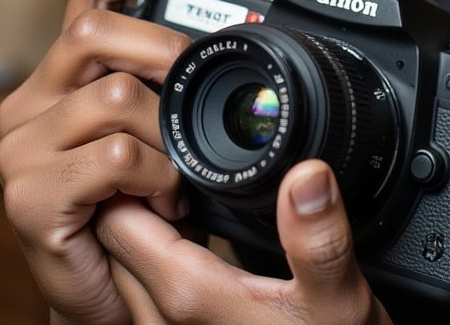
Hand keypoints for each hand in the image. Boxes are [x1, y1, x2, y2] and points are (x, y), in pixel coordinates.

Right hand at [0, 0, 205, 324]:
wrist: (115, 290)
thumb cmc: (143, 202)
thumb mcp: (159, 128)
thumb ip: (166, 79)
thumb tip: (225, 26)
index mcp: (67, 75)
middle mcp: (34, 101)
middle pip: (93, 32)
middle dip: (163, 49)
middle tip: (197, 81)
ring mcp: (24, 149)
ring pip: (114, 95)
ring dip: (167, 132)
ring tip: (180, 167)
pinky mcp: (30, 196)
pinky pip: (116, 155)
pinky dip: (159, 174)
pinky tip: (166, 196)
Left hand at [95, 159, 391, 324]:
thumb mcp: (338, 297)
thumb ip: (320, 239)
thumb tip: (308, 175)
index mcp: (187, 295)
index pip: (118, 219)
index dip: (132, 173)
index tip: (164, 141)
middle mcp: (161, 319)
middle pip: (111, 239)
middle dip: (127, 191)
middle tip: (168, 150)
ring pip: (122, 264)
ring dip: (138, 222)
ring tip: (176, 182)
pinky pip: (141, 285)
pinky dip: (154, 248)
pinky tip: (192, 226)